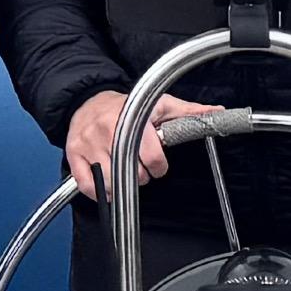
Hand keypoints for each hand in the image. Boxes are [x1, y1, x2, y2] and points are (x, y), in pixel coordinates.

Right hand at [61, 89, 215, 198]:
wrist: (88, 100)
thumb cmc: (127, 106)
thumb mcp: (160, 105)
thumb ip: (189, 112)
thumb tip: (216, 112)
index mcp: (131, 119)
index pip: (151, 157)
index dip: (158, 166)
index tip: (157, 164)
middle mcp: (108, 130)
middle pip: (132, 173)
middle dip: (140, 175)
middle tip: (138, 165)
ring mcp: (89, 144)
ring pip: (110, 182)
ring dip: (120, 185)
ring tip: (124, 173)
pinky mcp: (74, 154)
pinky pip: (86, 185)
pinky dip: (98, 191)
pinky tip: (106, 184)